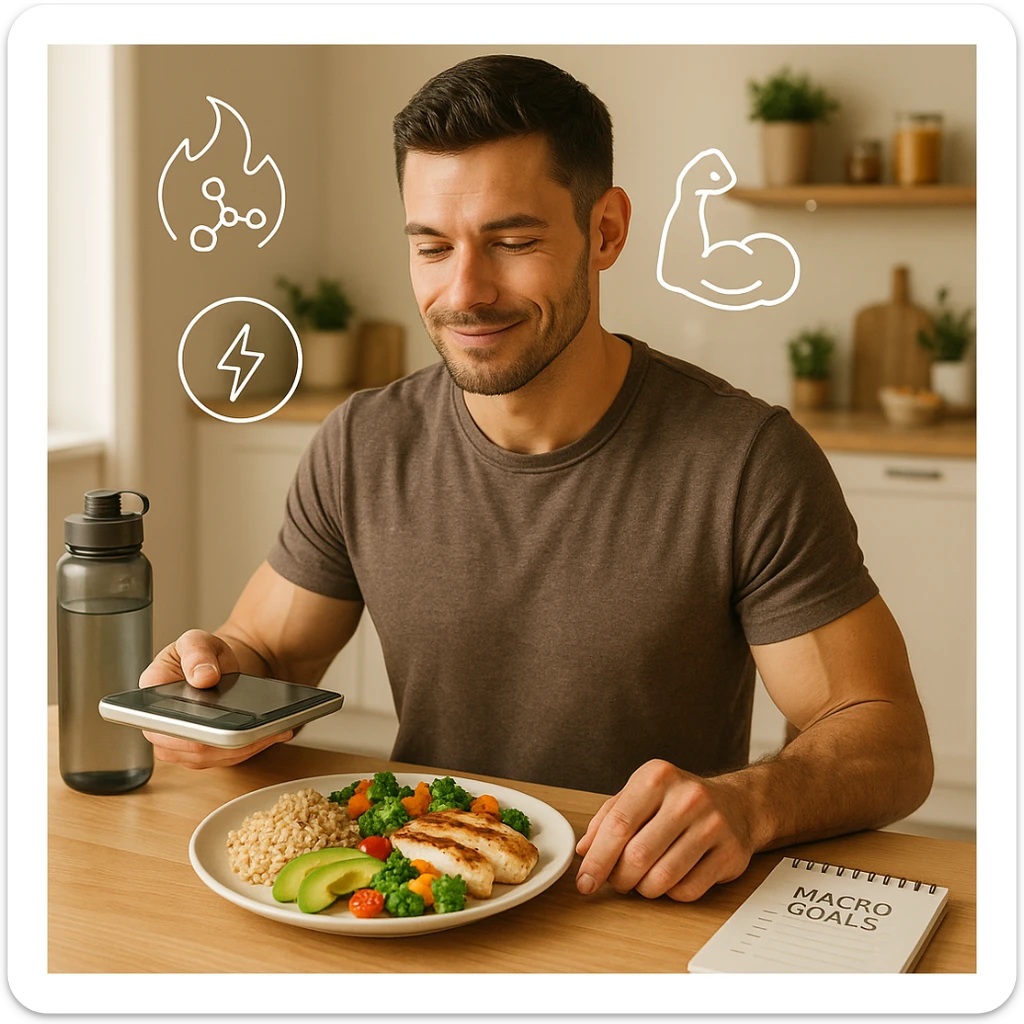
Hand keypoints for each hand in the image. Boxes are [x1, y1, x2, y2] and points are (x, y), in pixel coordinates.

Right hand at [138, 628, 292, 768]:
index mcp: (151, 694)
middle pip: (191, 748)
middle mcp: (159, 725)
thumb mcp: (198, 641)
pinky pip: (223, 758)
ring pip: (210, 757)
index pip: (161, 723)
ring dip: (243, 747)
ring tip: (272, 731)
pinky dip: (249, 748)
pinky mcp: (200, 752)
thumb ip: (197, 652)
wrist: (215, 667)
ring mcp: (179, 743)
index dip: (186, 733)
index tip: (215, 730)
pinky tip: (271, 734)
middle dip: (226, 743)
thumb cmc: (202, 655)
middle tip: (257, 731)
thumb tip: (203, 676)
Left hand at [574, 759, 753, 901]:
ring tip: (642, 880)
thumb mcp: (641, 794)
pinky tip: (671, 879)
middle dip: (619, 878)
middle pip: (637, 856)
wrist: (737, 803)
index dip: (597, 860)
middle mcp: (686, 798)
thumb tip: (584, 851)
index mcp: (657, 777)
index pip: (618, 825)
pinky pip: (688, 890)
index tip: (585, 881)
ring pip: (662, 878)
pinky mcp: (730, 853)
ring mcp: (712, 825)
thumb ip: (608, 817)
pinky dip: (671, 893)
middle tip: (617, 881)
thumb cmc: (679, 800)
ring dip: (644, 889)